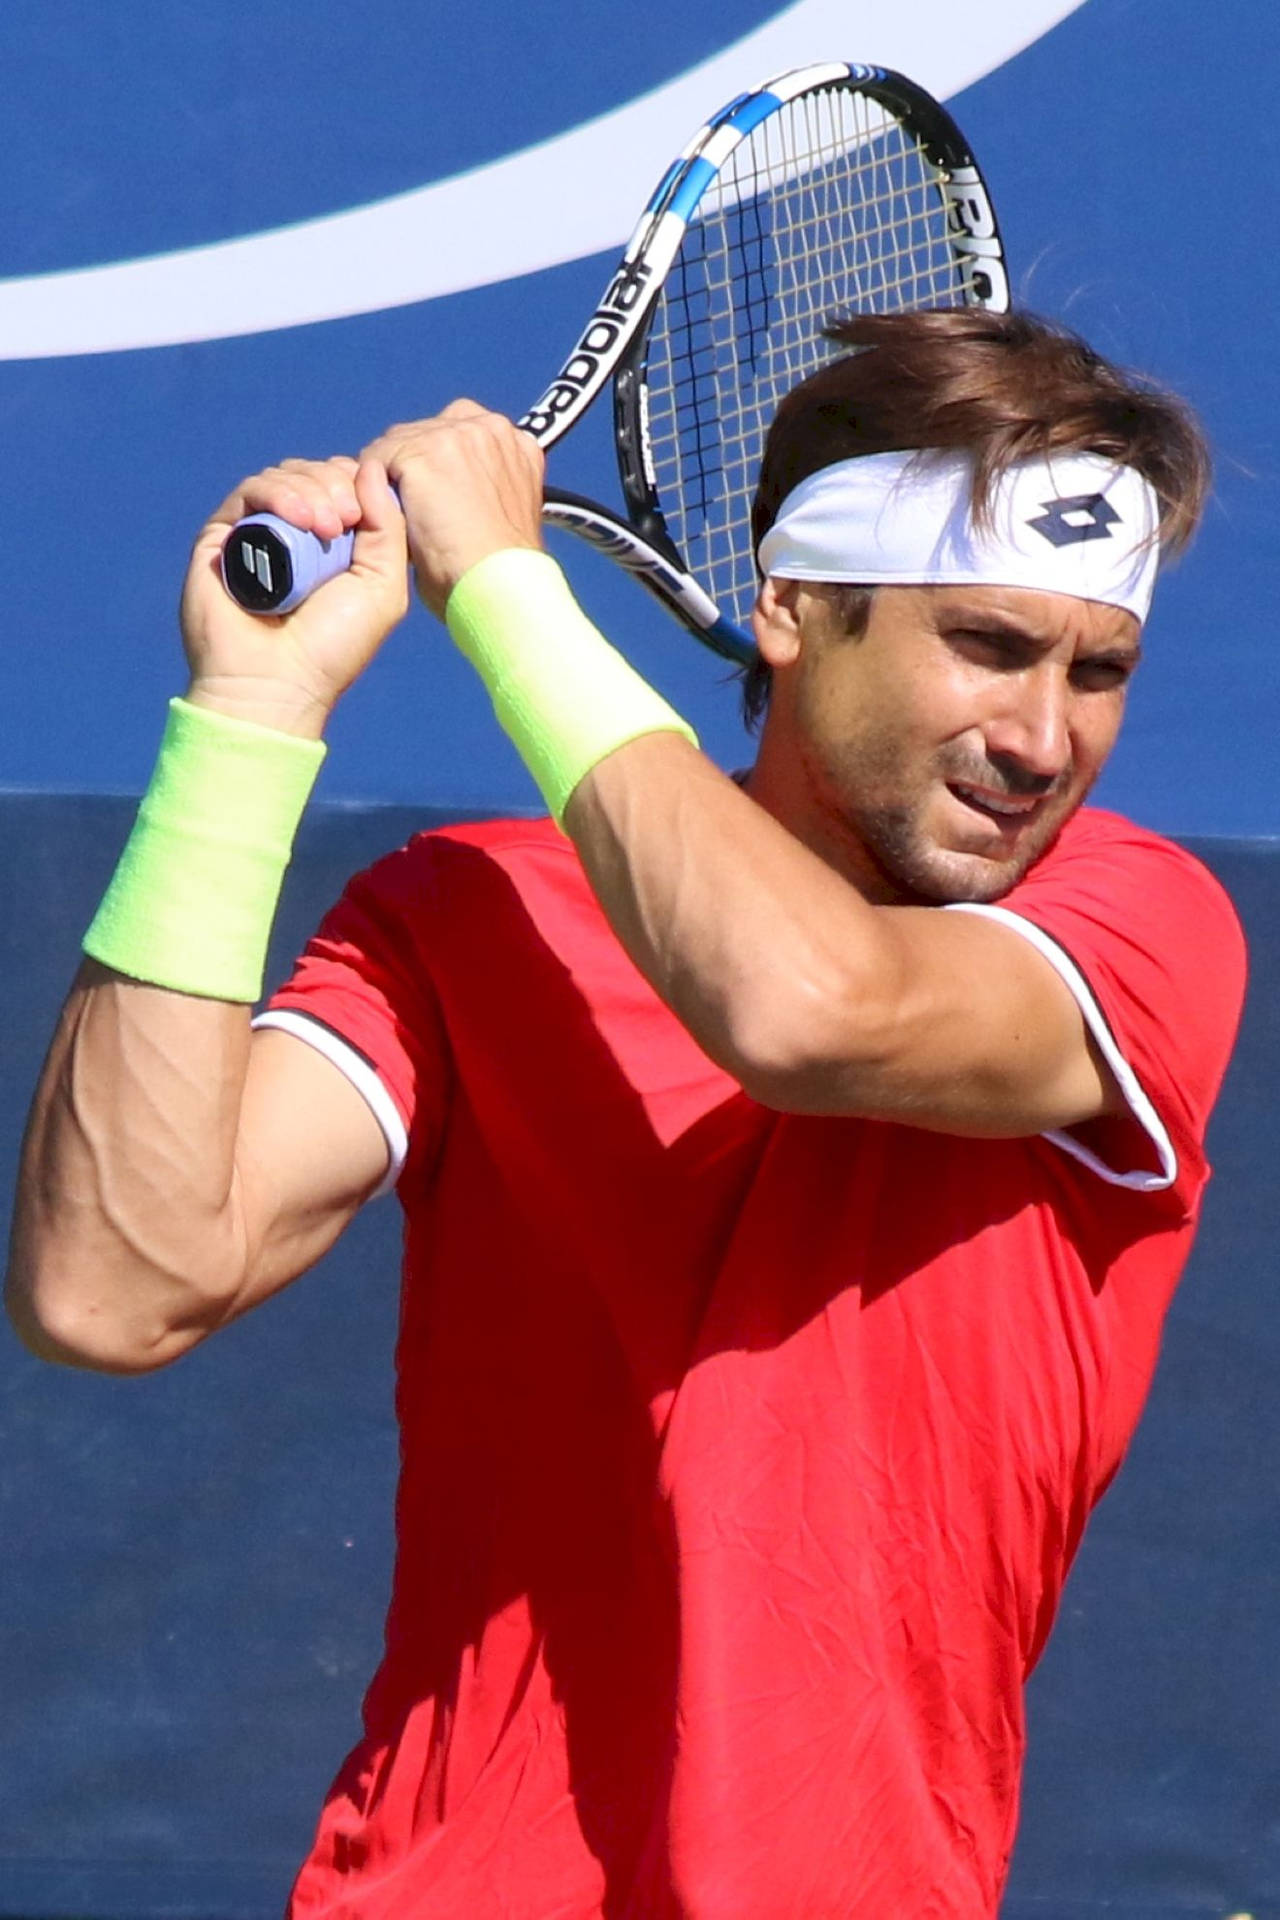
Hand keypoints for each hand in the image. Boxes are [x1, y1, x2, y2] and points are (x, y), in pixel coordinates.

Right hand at [180, 455, 409, 736]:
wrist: (276, 682)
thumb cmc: (333, 647)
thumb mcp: (383, 588)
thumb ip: (388, 528)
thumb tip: (372, 468)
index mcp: (333, 545)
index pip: (345, 485)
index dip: (358, 485)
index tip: (365, 515)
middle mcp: (294, 535)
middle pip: (316, 474)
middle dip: (337, 486)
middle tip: (346, 521)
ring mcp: (258, 533)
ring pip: (285, 476)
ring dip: (312, 489)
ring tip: (325, 527)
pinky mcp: (223, 535)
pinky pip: (251, 491)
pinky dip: (279, 494)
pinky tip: (299, 520)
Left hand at [363, 401, 544, 619]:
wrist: (502, 591)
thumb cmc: (501, 575)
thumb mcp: (501, 521)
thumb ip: (477, 492)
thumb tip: (438, 495)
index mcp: (517, 445)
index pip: (456, 434)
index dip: (436, 469)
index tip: (429, 500)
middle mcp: (490, 429)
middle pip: (423, 433)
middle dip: (411, 470)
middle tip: (404, 515)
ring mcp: (456, 436)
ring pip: (396, 444)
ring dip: (389, 480)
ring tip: (393, 524)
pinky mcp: (424, 453)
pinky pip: (375, 460)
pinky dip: (370, 492)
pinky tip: (381, 524)